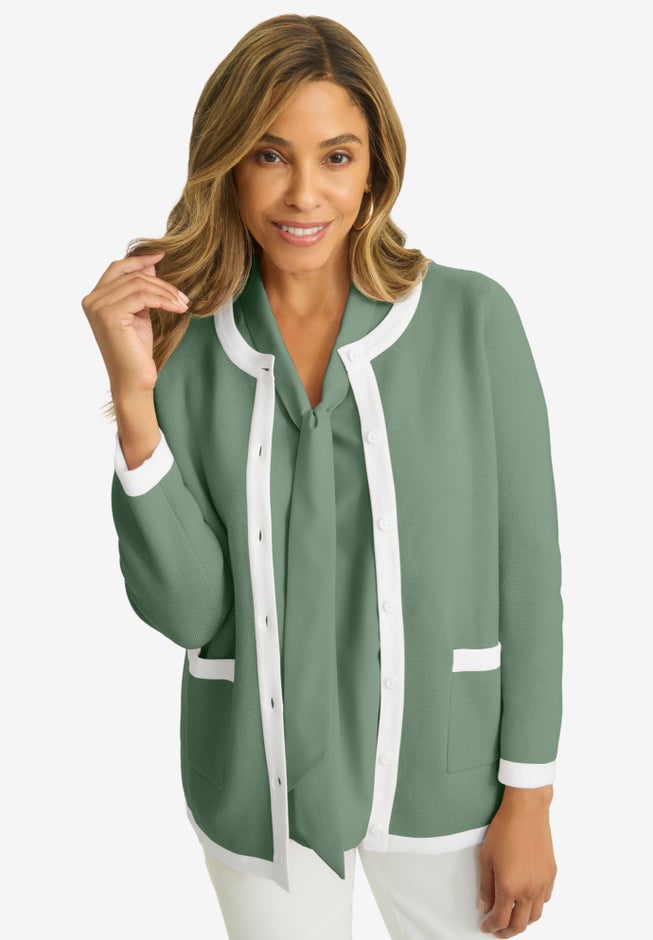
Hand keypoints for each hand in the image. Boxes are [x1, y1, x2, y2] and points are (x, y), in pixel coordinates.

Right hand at [82, 251, 188, 396]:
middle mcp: (92, 300)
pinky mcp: (110, 315)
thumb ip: (140, 290)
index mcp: (95, 299)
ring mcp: (98, 307)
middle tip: (182, 296)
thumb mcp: (140, 315)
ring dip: (166, 292)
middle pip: (132, 275)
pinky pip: (143, 296)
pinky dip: (164, 299)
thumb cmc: (136, 352)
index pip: (117, 268)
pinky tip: (177, 308)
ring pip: (139, 284)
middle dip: (161, 283)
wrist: (134, 381)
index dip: (139, 260)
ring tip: (183, 304)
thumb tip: (151, 264)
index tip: (162, 255)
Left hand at [478, 786, 555, 936]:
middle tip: (497, 931)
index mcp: (509, 886)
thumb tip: (484, 905)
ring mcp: (542, 883)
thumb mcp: (486, 858)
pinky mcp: (551, 875)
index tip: (486, 927)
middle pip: (519, 924)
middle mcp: (528, 889)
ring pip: (535, 916)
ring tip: (512, 919)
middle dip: (506, 932)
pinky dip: (535, 907)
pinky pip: (545, 900)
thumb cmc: (505, 829)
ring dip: (523, 922)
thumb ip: (485, 886)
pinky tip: (527, 902)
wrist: (526, 811)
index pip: (500, 919)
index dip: (491, 926)